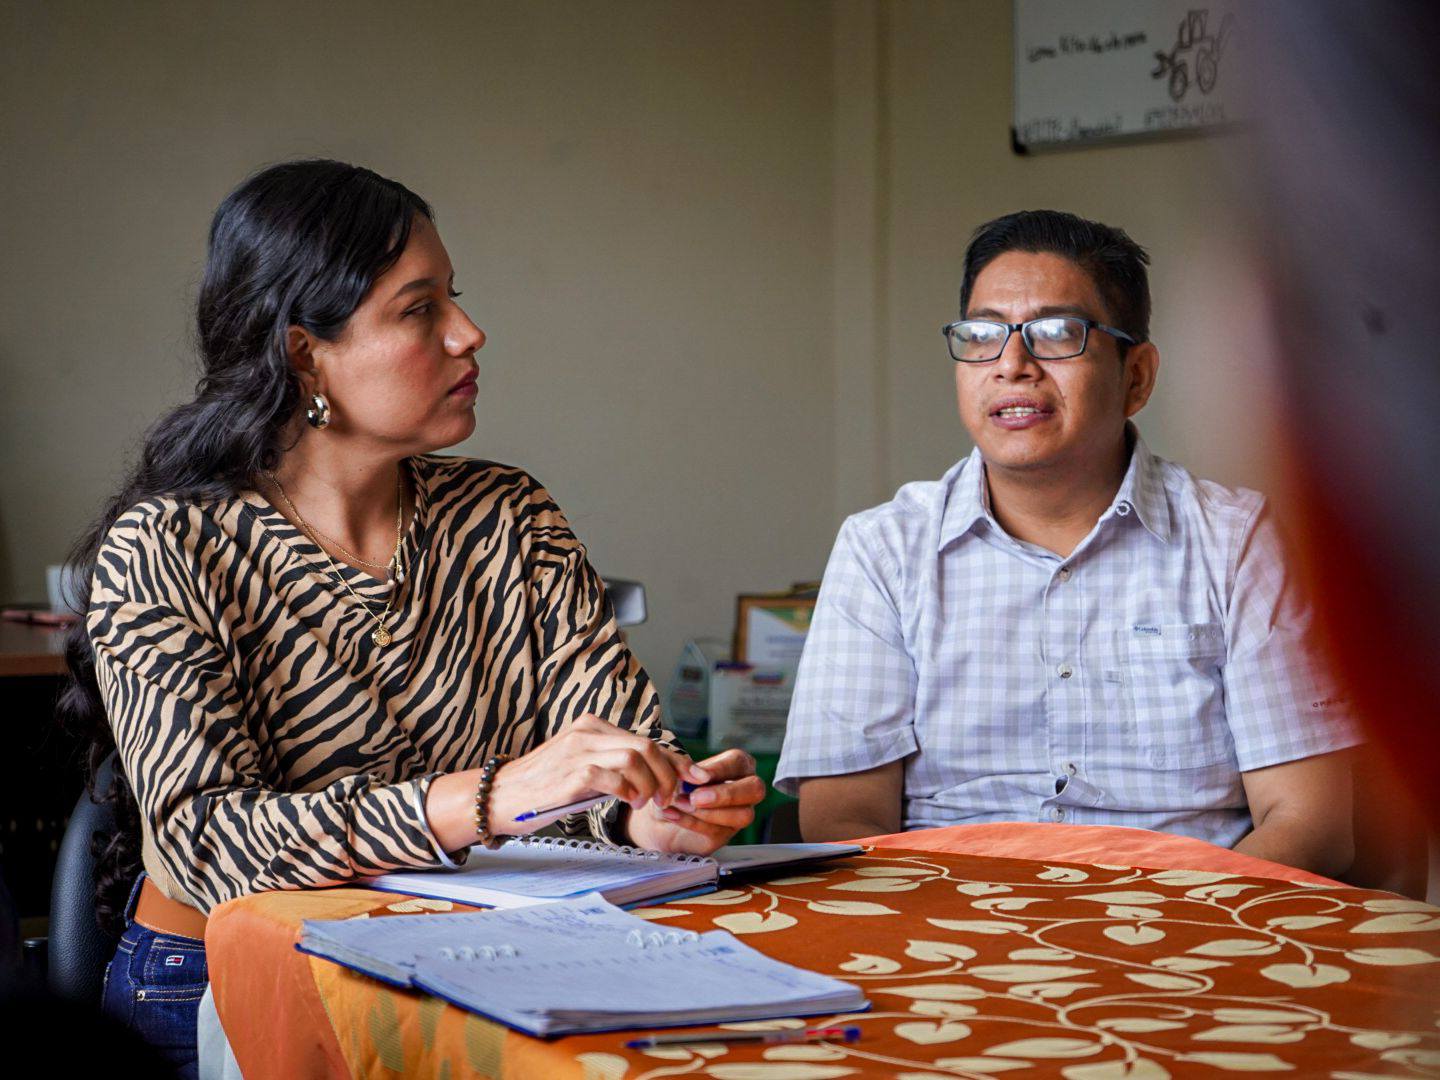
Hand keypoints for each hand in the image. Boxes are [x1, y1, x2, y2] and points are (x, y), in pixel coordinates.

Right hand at [488, 714, 706, 833]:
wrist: (499, 796)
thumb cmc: (543, 787)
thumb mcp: (583, 770)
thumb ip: (613, 768)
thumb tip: (656, 780)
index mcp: (592, 727)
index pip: (645, 739)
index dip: (674, 759)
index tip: (692, 777)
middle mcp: (587, 732)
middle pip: (646, 745)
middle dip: (668, 774)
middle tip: (671, 797)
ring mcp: (579, 750)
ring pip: (635, 757)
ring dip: (651, 783)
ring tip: (649, 802)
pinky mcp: (571, 773)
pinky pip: (613, 776)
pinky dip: (629, 790)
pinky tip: (631, 802)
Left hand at [625, 749, 765, 854]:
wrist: (656, 812)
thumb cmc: (671, 783)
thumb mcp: (671, 768)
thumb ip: (684, 766)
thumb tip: (700, 774)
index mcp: (736, 765)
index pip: (739, 761)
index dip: (721, 769)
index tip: (700, 775)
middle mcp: (744, 788)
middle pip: (755, 789)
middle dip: (726, 794)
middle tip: (696, 797)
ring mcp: (738, 814)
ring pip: (743, 815)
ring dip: (708, 812)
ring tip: (680, 804)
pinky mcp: (725, 835)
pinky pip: (718, 831)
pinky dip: (692, 822)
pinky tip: (672, 814)